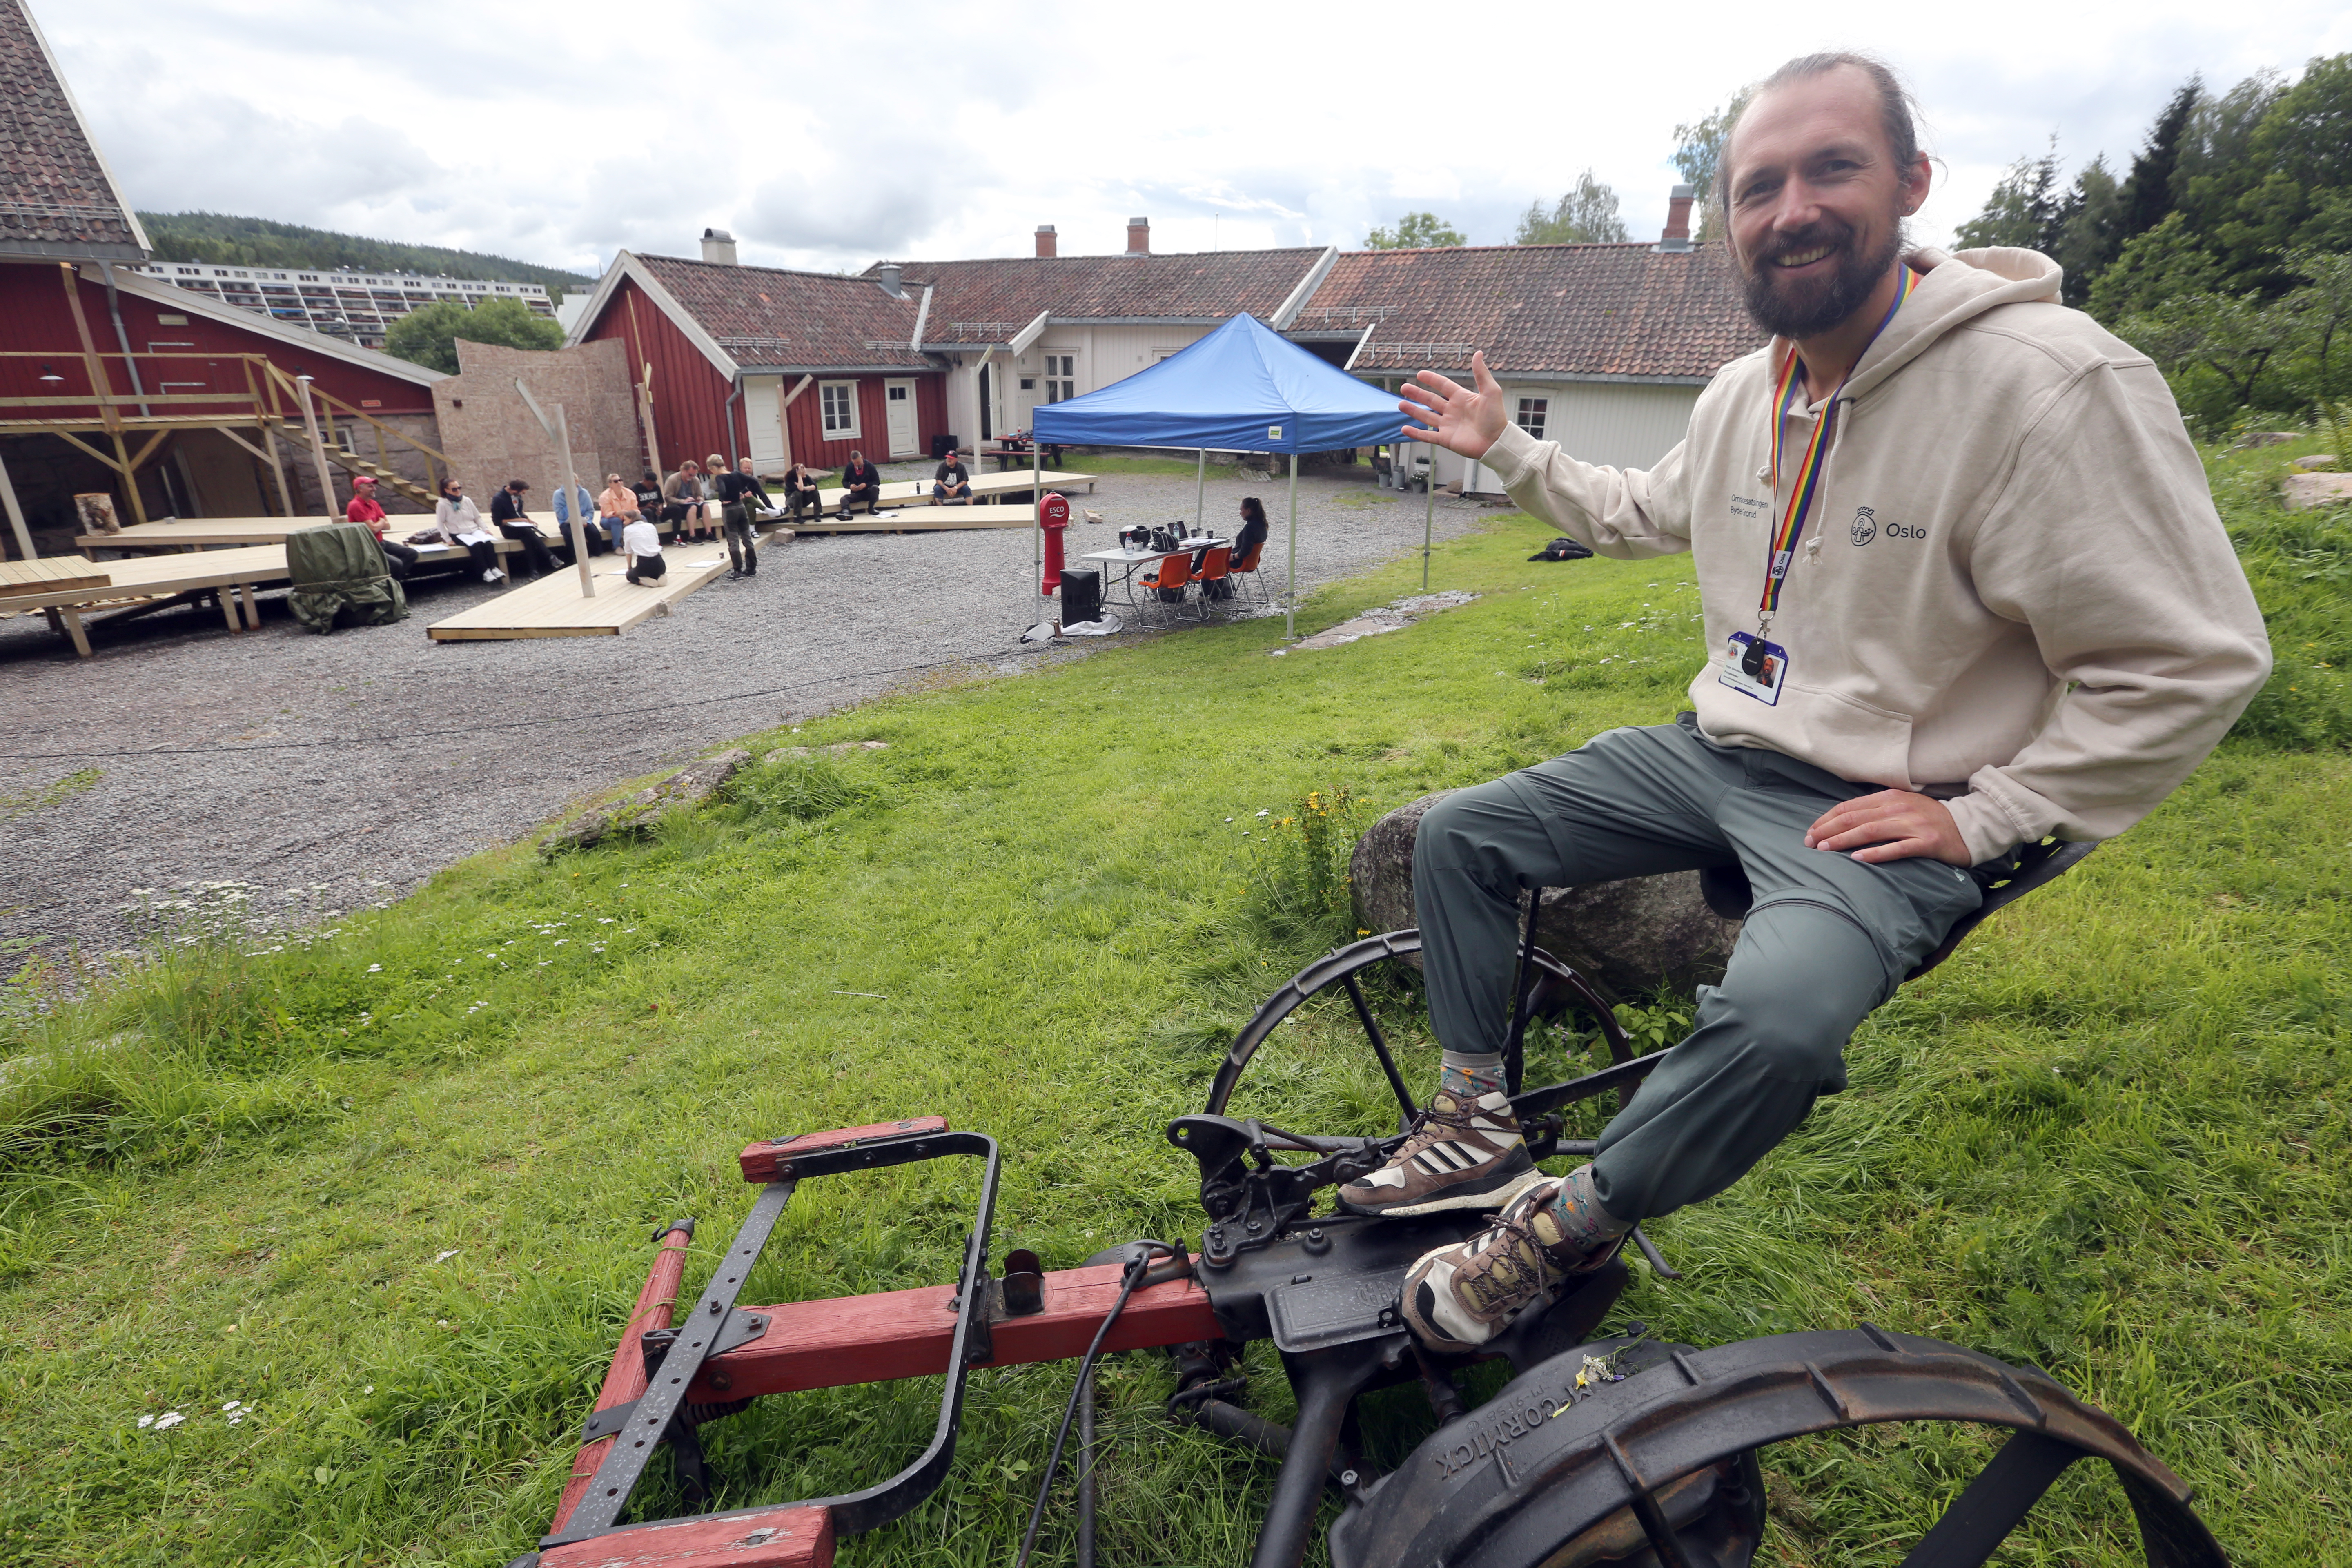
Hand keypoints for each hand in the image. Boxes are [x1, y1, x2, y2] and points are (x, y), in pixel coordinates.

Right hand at [1398, 350, 1507, 458]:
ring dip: (1413, 410)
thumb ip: (1481, 373)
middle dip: (1417, 394)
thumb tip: (1478, 353)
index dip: (1432, 379)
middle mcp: (1452, 411)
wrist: (1496, 441)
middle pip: (1431, 400)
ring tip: (1400, 404)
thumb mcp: (1491, 391)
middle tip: (1404, 387)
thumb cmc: (1496, 417)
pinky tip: (1404, 428)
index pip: (1443, 386)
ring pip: (1426, 416)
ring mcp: (1448, 425)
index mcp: (1462, 398)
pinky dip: (1415, 433)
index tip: (1420, 374)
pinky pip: (1427, 436)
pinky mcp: (1445, 439)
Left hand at [1804, 790, 1972, 865]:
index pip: (1850, 807)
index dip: (1827, 819)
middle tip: (1809, 843)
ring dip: (1844, 840)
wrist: (1968, 827)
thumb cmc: (1929, 819)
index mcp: (1890, 797)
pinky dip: (1876, 853)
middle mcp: (1899, 808)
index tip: (1810, 831)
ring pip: (1871, 831)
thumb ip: (1877, 810)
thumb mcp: (1902, 806)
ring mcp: (1913, 825)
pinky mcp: (1926, 842)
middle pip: (1855, 818)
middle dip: (1828, 830)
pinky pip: (1897, 848)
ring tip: (1824, 849)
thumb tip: (1844, 819)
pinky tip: (1858, 859)